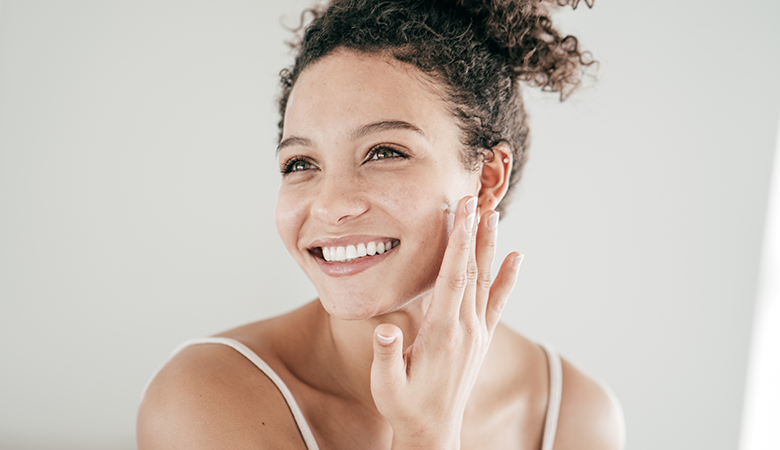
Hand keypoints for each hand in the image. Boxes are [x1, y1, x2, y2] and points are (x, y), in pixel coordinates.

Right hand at [370, 195, 522, 449]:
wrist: (434, 431)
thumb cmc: (405, 406)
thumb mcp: (386, 386)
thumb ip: (385, 357)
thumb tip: (383, 331)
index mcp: (442, 334)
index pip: (452, 279)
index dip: (457, 244)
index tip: (461, 213)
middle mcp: (465, 329)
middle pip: (472, 271)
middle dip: (473, 233)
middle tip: (475, 199)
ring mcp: (477, 333)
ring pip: (486, 281)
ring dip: (490, 246)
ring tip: (493, 215)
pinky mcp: (481, 338)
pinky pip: (499, 302)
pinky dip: (509, 278)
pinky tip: (517, 257)